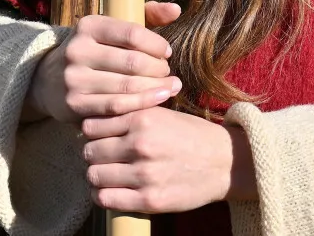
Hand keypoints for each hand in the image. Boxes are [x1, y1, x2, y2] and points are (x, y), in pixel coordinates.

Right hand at [27, 3, 182, 123]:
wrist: (49, 79)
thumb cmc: (94, 50)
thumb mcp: (112, 28)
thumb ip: (146, 15)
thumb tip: (176, 9)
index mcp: (88, 26)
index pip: (132, 33)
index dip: (156, 44)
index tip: (167, 53)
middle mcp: (77, 50)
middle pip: (132, 62)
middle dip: (158, 70)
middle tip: (169, 74)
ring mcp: (74, 78)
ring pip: (126, 87)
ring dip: (155, 90)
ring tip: (170, 88)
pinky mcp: (74, 104)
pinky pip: (115, 107)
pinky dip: (140, 105)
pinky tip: (155, 102)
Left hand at [82, 109, 254, 213]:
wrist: (224, 163)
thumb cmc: (191, 135)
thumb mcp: (162, 113)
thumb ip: (131, 112)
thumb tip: (94, 119)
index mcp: (142, 119)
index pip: (91, 126)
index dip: (92, 133)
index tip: (99, 138)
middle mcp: (141, 145)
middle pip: (90, 152)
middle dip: (93, 155)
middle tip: (102, 158)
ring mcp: (144, 175)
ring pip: (94, 176)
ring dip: (96, 176)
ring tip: (106, 175)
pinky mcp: (149, 201)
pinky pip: (106, 199)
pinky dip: (102, 196)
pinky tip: (110, 191)